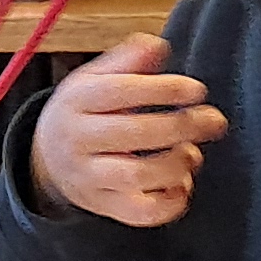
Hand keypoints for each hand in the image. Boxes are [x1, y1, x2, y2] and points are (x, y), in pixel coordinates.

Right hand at [29, 34, 224, 226]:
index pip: (120, 91)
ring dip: (175, 164)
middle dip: (182, 126)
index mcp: (78, 100)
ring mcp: (90, 177)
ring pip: (136, 176)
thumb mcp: (96, 76)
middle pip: (133, 134)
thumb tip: (160, 46)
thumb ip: (129, 59)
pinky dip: (169, 203)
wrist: (47, 159)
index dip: (163, 90)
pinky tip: (182, 184)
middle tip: (213, 121)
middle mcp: (79, 139)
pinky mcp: (104, 206)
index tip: (196, 90)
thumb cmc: (84, 111)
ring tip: (192, 154)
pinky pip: (140, 214)